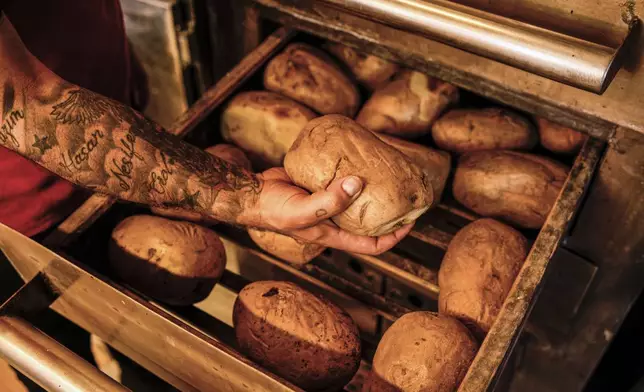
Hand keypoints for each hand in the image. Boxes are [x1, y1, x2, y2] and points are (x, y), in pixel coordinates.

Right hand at [250, 168, 412, 254]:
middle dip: (389, 211)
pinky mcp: (320, 186)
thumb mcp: (302, 210)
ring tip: (389, 173)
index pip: (372, 244)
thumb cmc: (273, 208)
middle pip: (369, 221)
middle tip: (405, 192)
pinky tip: (361, 158)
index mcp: (333, 235)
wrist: (251, 193)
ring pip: (357, 200)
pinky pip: (342, 180)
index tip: (411, 221)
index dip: (394, 236)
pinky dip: (354, 172)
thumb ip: (330, 201)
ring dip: (373, 190)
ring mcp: (327, 203)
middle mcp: (334, 222)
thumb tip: (359, 183)